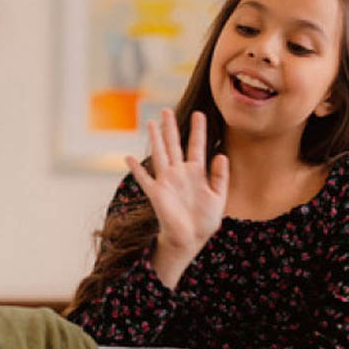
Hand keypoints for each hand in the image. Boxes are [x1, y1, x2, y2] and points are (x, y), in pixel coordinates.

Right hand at [127, 109, 229, 288]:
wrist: (191, 239)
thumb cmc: (206, 220)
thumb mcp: (219, 197)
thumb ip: (220, 176)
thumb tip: (221, 155)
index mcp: (196, 172)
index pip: (197, 145)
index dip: (198, 130)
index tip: (199, 113)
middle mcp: (179, 173)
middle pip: (174, 144)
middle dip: (170, 127)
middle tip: (166, 110)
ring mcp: (167, 181)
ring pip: (159, 154)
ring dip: (155, 139)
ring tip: (151, 123)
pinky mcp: (156, 193)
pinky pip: (144, 178)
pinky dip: (136, 169)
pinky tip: (128, 158)